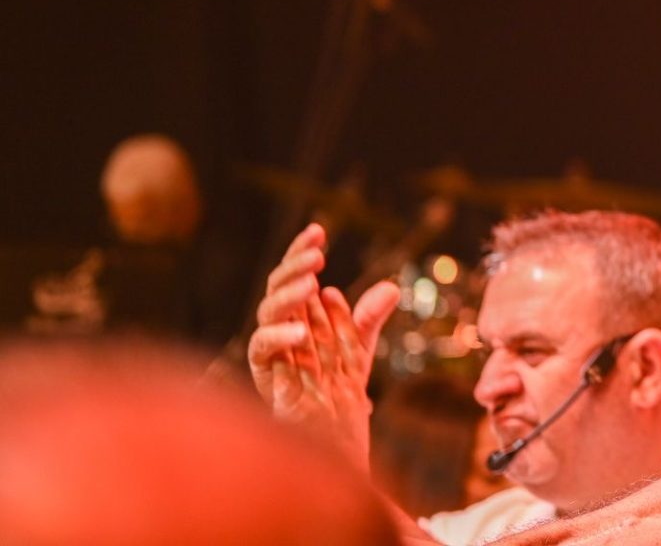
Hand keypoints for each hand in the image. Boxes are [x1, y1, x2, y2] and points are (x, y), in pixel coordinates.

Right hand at [247, 224, 399, 468]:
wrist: (333, 438)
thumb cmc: (339, 390)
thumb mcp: (359, 348)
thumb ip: (370, 318)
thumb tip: (392, 287)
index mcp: (300, 316)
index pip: (297, 276)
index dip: (302, 252)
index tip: (319, 230)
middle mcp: (281, 329)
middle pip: (278, 287)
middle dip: (295, 266)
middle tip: (318, 254)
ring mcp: (272, 352)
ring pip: (267, 312)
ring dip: (288, 295)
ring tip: (313, 284)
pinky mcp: (265, 376)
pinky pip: (260, 351)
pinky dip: (278, 337)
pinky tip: (302, 331)